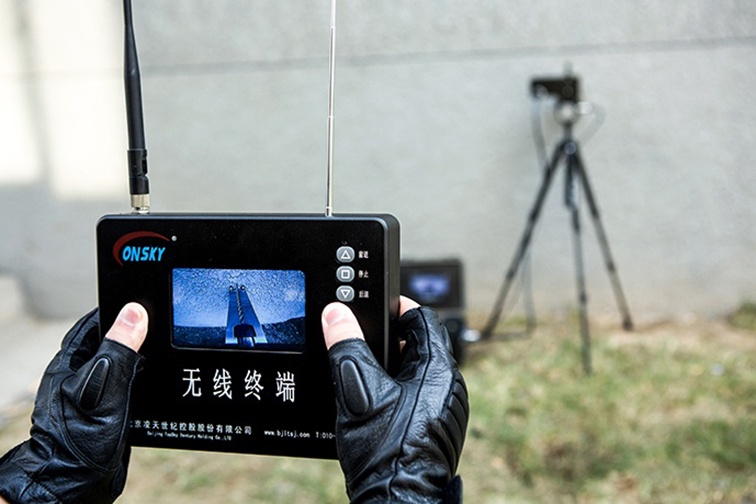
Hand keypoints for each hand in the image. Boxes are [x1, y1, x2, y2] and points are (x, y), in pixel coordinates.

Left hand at [0, 303, 147, 503]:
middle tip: (162, 327)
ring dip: (143, 361)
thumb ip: (120, 348)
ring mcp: (93, 394)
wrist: (75, 483)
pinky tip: (158, 386)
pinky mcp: (107, 412)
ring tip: (165, 355)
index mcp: (72, 360)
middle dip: (137, 333)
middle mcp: (81, 374)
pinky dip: (144, 383)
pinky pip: (128, 387)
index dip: (120, 309)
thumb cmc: (78, 437)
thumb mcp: (105, 384)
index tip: (144, 301)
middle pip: (112, 342)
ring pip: (123, 366)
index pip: (97, 321)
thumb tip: (133, 312)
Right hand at [322, 297, 468, 502]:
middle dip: (387, 340)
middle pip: (418, 344)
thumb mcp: (358, 390)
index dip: (397, 307)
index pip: (423, 318)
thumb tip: (337, 314)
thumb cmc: (386, 452)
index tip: (376, 305)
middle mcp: (448, 386)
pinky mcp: (436, 427)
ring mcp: (444, 409)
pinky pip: (417, 395)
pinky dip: (395, 390)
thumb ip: (347, 347)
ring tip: (361, 374)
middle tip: (359, 341)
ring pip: (415, 371)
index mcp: (438, 369)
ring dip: (389, 367)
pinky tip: (373, 403)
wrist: (397, 501)